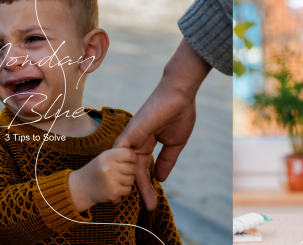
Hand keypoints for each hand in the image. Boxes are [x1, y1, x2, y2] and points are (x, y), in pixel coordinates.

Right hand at [68, 148, 136, 212]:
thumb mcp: (105, 157)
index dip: (132, 158)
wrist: (81, 188)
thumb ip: (120, 154)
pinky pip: (128, 189)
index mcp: (108, 156)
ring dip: (127, 180)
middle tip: (121, 172)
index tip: (128, 161)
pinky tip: (115, 187)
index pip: (130, 154)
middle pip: (133, 168)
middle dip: (130, 170)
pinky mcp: (114, 192)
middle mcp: (109, 167)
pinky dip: (124, 189)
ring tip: (116, 179)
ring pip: (132, 179)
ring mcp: (112, 180)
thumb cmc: (97, 170)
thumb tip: (138, 154)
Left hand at [112, 38, 210, 210]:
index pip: (142, 168)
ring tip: (130, 201)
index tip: (150, 201)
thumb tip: (160, 179)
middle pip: (132, 170)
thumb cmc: (179, 113)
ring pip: (126, 166)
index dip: (145, 185)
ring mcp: (131, 137)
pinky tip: (127, 184)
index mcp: (145, 142)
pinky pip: (122, 154)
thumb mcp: (174, 143)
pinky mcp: (131, 133)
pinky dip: (122, 169)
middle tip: (139, 207)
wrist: (180, 94)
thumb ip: (166, 161)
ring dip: (129, 184)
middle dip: (136, 190)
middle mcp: (135, 141)